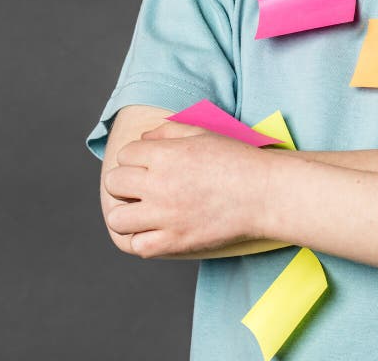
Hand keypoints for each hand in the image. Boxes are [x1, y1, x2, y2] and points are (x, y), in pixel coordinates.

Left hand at [102, 120, 269, 257]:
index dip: (135, 158)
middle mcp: (159, 184)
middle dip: (125, 183)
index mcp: (165, 154)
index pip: (125, 154)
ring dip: (127, 213)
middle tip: (141, 187)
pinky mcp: (175, 241)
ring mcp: (165, 215)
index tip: (148, 164)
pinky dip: (143, 239)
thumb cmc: (237, 159)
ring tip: (143, 211)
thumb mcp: (203, 134)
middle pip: (114, 183)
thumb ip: (169, 132)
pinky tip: (157, 230)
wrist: (263, 193)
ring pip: (118, 218)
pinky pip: (138, 246)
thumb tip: (143, 139)